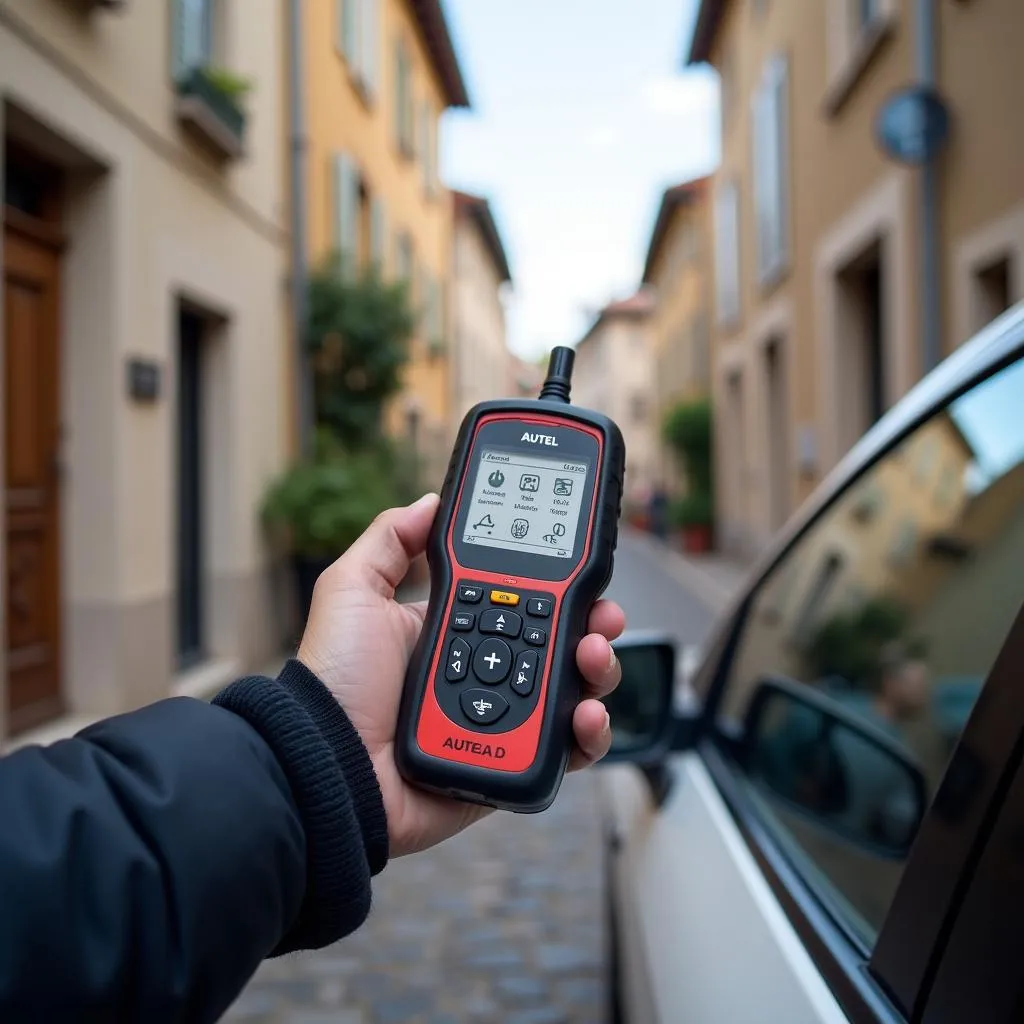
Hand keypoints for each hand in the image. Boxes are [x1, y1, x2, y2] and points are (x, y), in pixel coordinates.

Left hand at [297, 493, 624, 857]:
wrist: (328, 762)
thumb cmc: (335, 679)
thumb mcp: (352, 591)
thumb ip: (389, 541)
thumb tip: (429, 502)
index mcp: (458, 631)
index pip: (526, 603)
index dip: (561, 589)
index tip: (583, 577)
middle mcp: (487, 673)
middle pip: (563, 645)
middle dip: (594, 627)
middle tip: (602, 618)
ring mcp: (502, 719)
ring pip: (574, 693)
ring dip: (598, 672)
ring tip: (592, 658)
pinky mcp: (510, 765)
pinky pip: (566, 753)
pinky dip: (589, 735)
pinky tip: (585, 716)